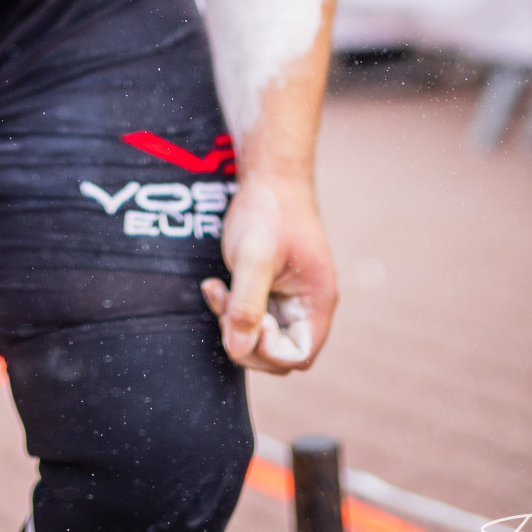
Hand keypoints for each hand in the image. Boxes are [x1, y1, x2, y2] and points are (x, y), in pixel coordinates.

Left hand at [201, 175, 336, 374]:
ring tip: (216, 291)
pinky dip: (229, 306)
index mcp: (316, 302)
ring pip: (260, 333)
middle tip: (225, 308)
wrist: (270, 176)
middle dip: (244, 336)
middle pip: (278, 352)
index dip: (268, 350)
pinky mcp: (271, 288)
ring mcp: (289, 297)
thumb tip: (238, 349)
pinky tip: (214, 285)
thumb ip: (246, 306)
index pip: (298, 355)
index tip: (248, 321)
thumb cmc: (269, 212)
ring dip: (232, 320)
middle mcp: (307, 305)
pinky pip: (251, 314)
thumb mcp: (253, 259)